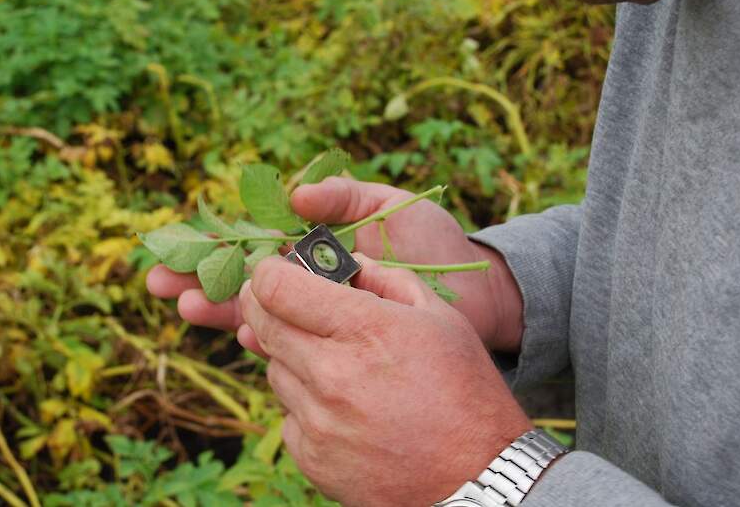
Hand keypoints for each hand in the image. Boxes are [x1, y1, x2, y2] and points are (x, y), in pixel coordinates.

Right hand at [146, 177, 523, 350]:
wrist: (476, 295)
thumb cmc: (434, 243)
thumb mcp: (390, 205)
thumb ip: (343, 194)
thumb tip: (293, 193)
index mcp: (314, 241)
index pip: (252, 239)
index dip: (212, 241)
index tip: (173, 242)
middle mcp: (308, 279)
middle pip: (241, 277)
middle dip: (197, 278)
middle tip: (155, 281)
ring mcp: (319, 314)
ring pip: (256, 313)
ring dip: (218, 311)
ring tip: (183, 308)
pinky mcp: (334, 346)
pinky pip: (289, 343)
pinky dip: (263, 339)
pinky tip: (241, 335)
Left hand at [239, 254, 531, 506]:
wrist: (477, 477)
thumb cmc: (465, 391)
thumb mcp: (440, 318)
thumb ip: (387, 278)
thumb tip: (345, 261)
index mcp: (365, 329)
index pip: (276, 288)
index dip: (268, 273)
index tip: (273, 272)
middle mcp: (331, 374)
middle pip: (262, 325)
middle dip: (264, 305)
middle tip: (280, 302)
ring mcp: (318, 420)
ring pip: (274, 369)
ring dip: (291, 356)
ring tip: (334, 363)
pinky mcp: (312, 457)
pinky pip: (288, 414)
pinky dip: (305, 404)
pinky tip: (342, 407)